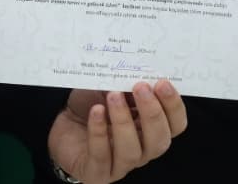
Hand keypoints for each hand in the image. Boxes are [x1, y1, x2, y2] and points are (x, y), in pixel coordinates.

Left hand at [48, 81, 185, 183]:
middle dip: (152, 113)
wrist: (62, 123)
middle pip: (159, 141)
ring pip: (132, 151)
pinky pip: (101, 155)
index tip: (162, 82)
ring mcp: (120, 164)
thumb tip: (139, 65)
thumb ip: (126, 82)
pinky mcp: (96, 172)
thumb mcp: (110, 87)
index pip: (176, 125)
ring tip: (113, 95)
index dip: (173, 107)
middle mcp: (141, 150)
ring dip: (124, 121)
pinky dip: (99, 131)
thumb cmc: (92, 105)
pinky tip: (96, 111)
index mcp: (151, 129)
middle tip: (141, 87)